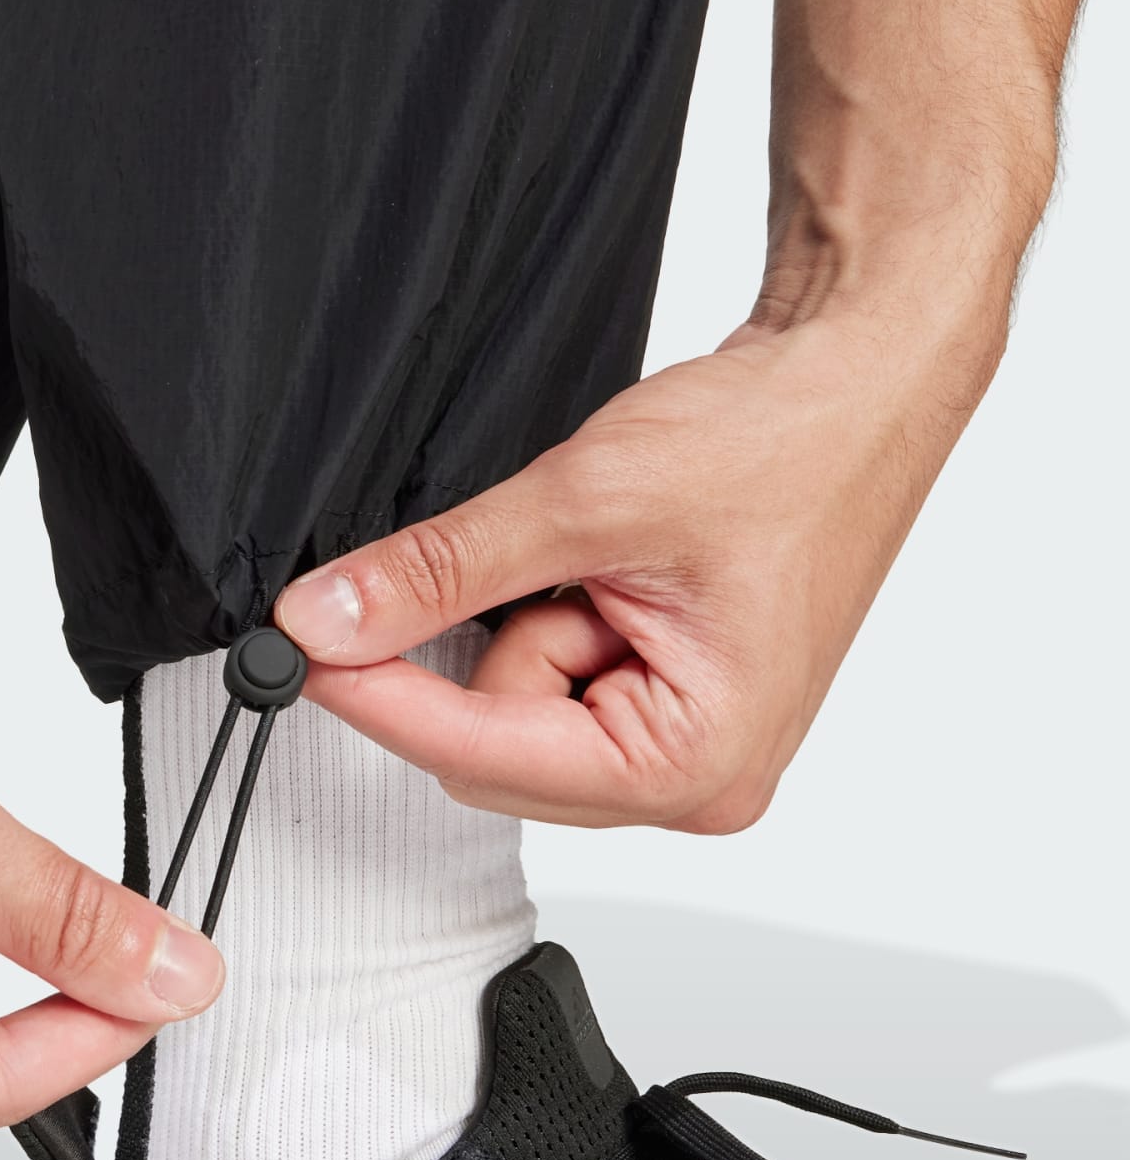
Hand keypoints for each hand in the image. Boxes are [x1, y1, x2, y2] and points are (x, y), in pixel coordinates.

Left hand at [275, 313, 996, 831]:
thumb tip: (327, 619)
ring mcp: (682, 750)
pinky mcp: (664, 708)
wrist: (863, 379)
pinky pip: (548, 690)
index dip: (378, 697)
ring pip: (510, 721)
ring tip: (602, 557)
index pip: (484, 759)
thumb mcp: (587, 501)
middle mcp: (695, 781)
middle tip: (531, 557)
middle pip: (491, 756)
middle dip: (480, 653)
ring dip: (519, 628)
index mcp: (696, 763)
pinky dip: (542, 622)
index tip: (296, 653)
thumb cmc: (787, 440)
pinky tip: (600, 573)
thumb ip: (440, 572)